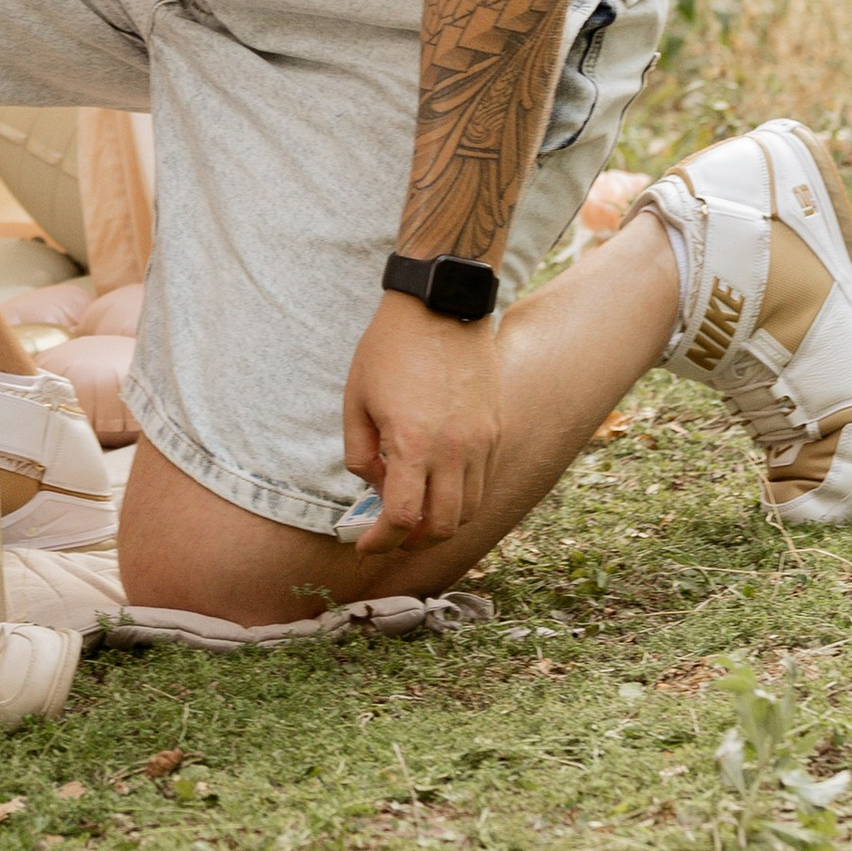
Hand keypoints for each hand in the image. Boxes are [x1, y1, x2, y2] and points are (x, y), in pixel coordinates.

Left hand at [340, 293, 502, 554]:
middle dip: (413, 541)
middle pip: (442, 527)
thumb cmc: (390, 347)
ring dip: (440, 522)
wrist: (441, 305)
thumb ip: (360, 452)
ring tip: (414, 511)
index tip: (366, 545)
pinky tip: (437, 483)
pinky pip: (483, 481)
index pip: (403, 518)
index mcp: (413, 443)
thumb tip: (374, 485)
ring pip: (468, 509)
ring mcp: (481, 442)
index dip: (382, 541)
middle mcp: (455, 451)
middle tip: (390, 534)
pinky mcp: (495, 430)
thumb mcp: (355, 398)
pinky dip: (460, 496)